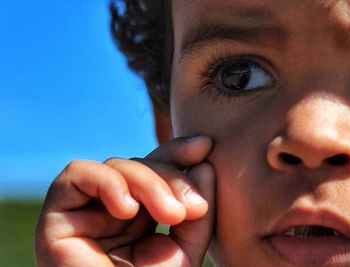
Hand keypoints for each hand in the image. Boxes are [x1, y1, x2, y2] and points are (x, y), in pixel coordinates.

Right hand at [35, 136, 214, 266]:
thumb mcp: (186, 249)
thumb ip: (198, 210)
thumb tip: (205, 164)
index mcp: (139, 215)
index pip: (155, 169)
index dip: (177, 151)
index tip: (205, 146)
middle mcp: (111, 208)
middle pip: (141, 164)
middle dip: (170, 177)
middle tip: (192, 208)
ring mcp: (85, 210)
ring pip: (117, 165)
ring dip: (148, 183)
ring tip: (169, 215)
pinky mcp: (57, 215)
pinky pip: (79, 174)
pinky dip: (109, 183)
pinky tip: (127, 211)